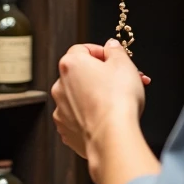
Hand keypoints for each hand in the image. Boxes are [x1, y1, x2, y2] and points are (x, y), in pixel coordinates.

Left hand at [52, 41, 146, 160]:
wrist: (112, 136)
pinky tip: (107, 119)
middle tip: (123, 82)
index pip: (83, 49)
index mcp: (70, 64)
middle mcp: (59, 86)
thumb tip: (111, 47)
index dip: (101, 53)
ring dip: (95, 97)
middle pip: (81, 75)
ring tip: (118, 103)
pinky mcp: (66, 130)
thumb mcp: (124, 64)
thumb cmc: (118, 100)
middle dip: (102, 77)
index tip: (114, 60)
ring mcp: (60, 110)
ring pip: (79, 98)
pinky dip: (90, 117)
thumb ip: (115, 50)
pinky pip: (78, 118)